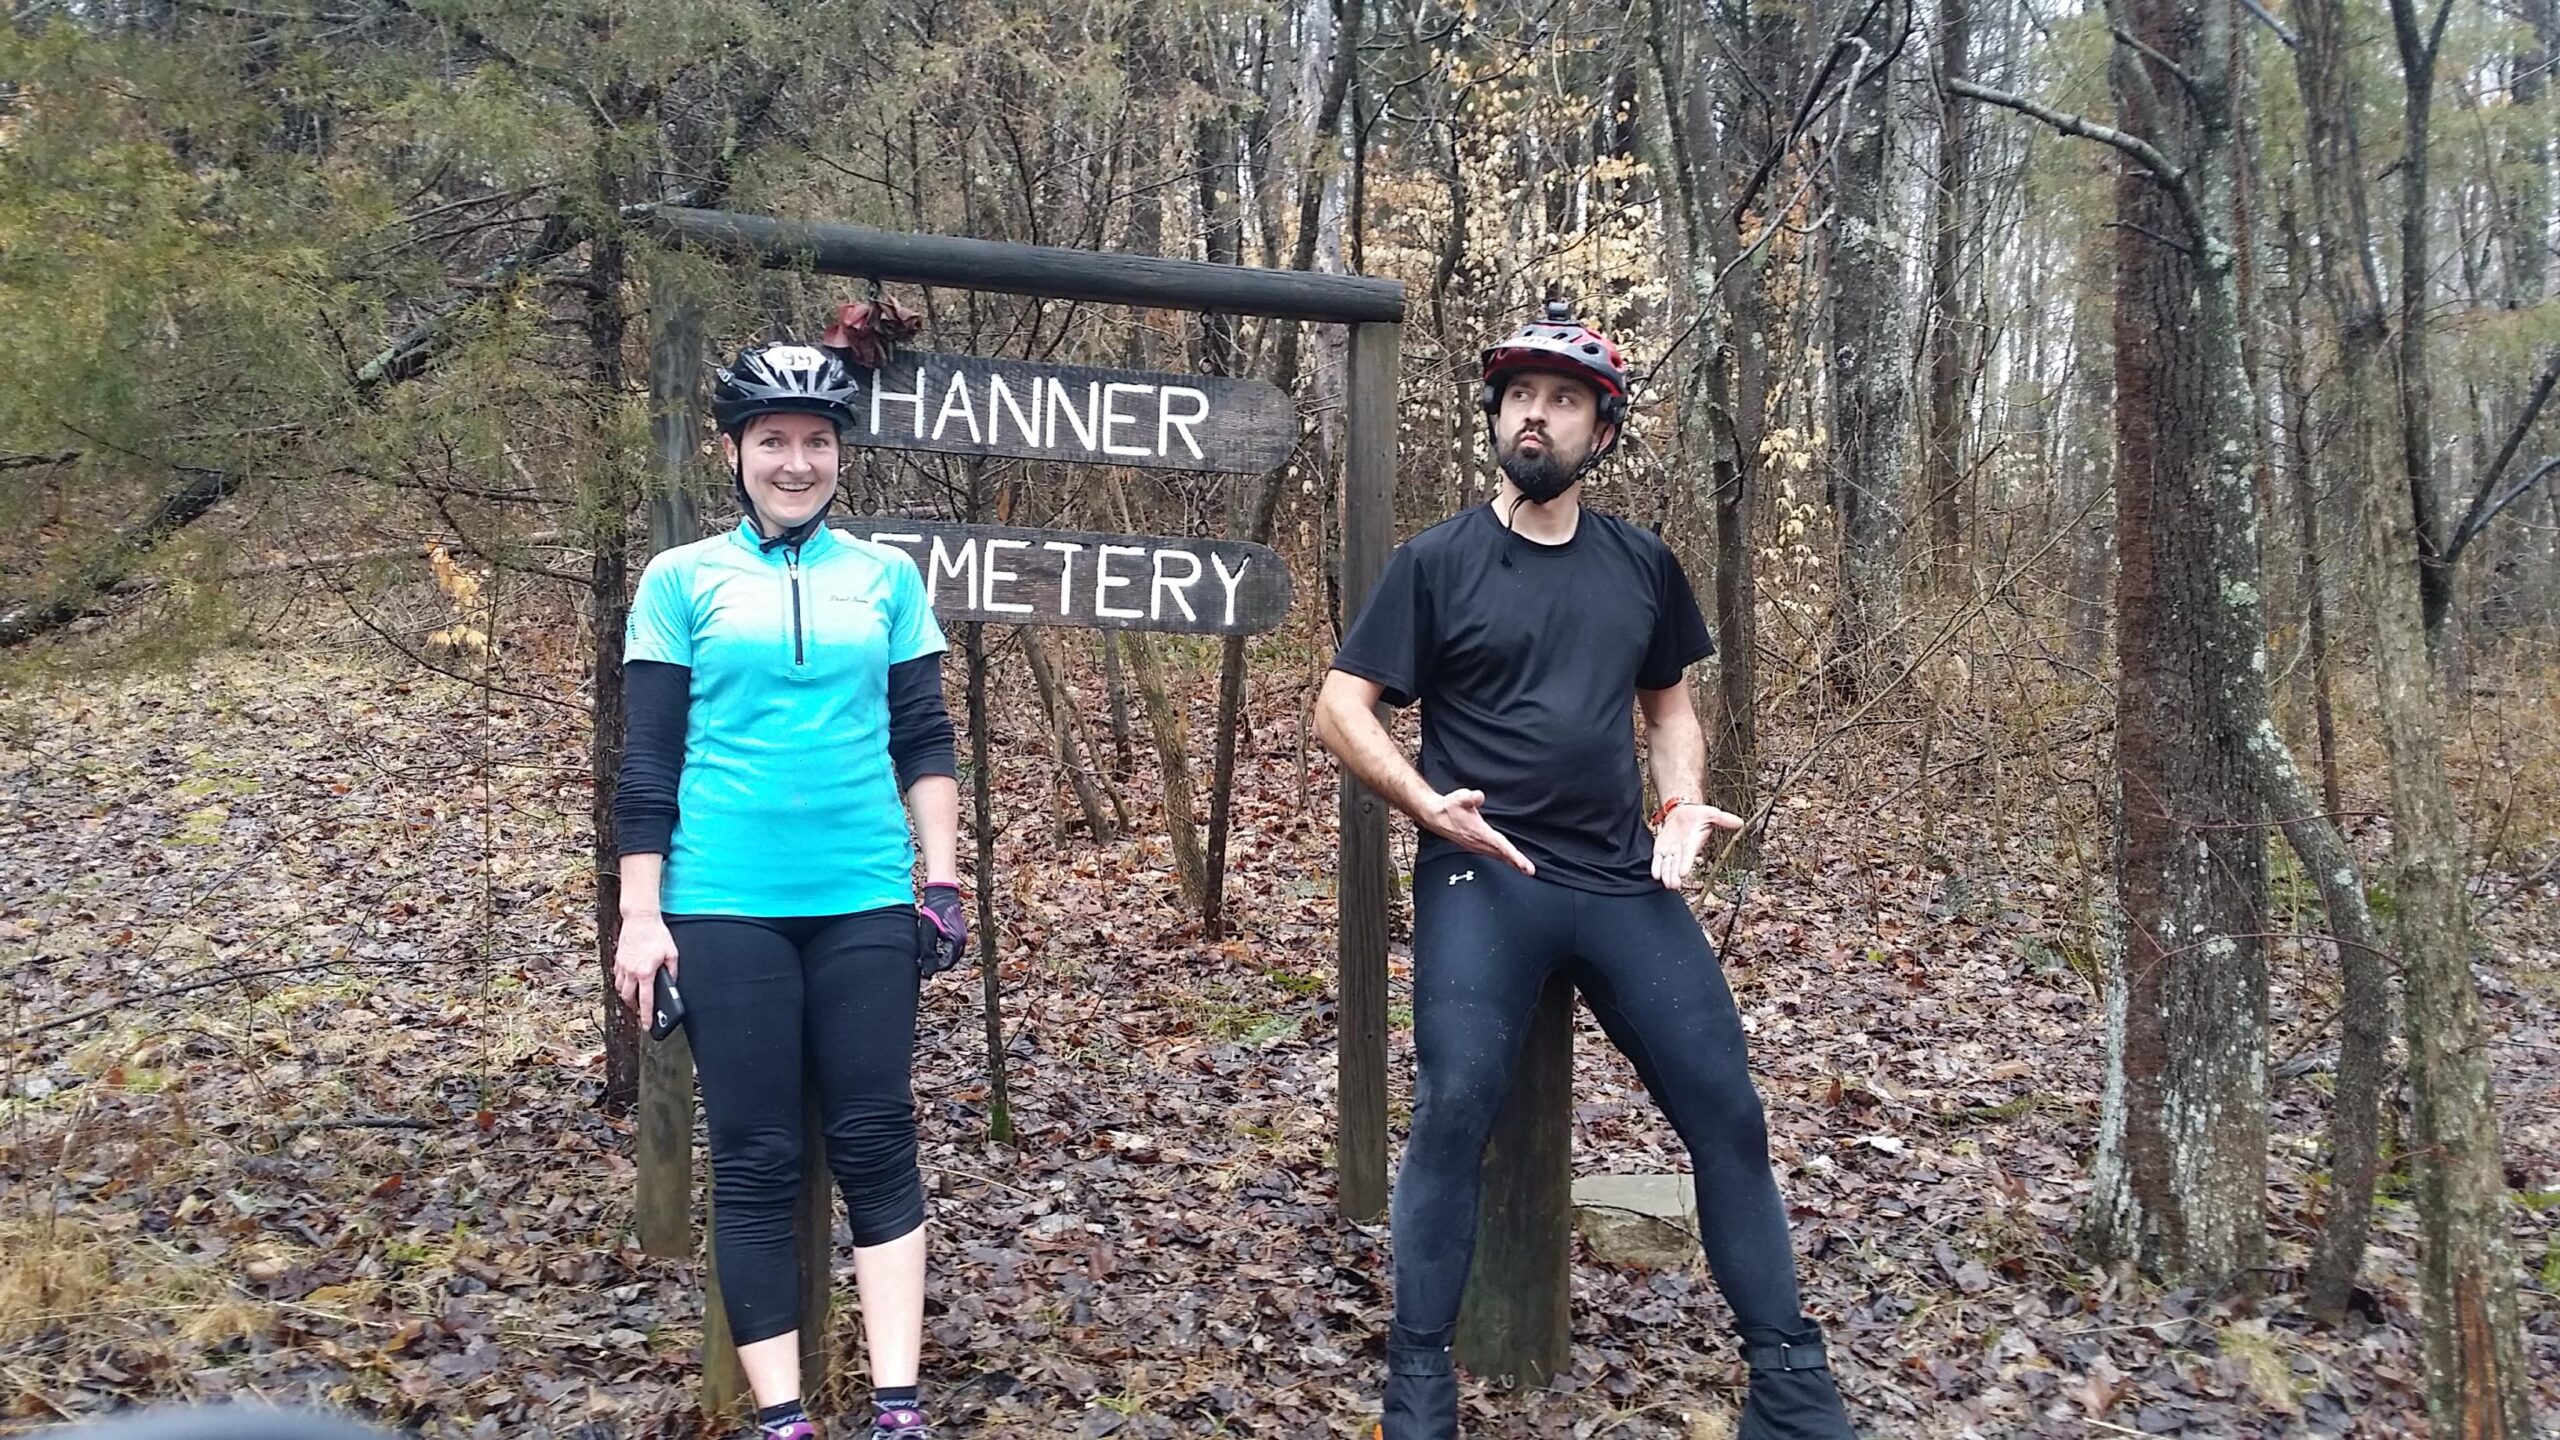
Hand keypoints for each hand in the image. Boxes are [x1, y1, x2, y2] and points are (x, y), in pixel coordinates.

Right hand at [614, 912, 679, 1032]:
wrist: (640, 918)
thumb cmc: (657, 934)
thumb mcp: (672, 954)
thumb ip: (673, 972)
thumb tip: (672, 984)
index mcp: (646, 972)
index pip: (646, 1001)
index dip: (646, 1016)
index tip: (647, 1026)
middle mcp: (631, 972)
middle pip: (629, 998)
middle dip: (634, 1008)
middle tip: (640, 1011)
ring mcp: (622, 966)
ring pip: (620, 989)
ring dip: (627, 996)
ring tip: (635, 997)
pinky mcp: (618, 960)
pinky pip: (617, 977)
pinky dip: (622, 983)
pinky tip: (629, 982)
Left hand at [916, 882, 967, 976]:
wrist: (943, 893)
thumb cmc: (934, 910)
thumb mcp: (927, 931)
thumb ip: (927, 952)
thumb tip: (926, 970)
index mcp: (956, 941)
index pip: (946, 964)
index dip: (933, 968)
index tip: (922, 969)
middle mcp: (962, 941)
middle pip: (950, 962)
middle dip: (936, 965)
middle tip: (922, 966)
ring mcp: (963, 937)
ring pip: (952, 956)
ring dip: (940, 959)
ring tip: (926, 959)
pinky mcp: (960, 934)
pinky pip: (953, 949)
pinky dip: (944, 953)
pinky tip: (933, 951)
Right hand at [1420, 789, 1534, 875]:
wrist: (1435, 816)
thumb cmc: (1449, 807)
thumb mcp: (1460, 798)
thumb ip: (1470, 797)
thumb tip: (1478, 796)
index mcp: (1479, 833)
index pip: (1500, 846)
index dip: (1513, 855)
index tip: (1524, 864)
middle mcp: (1479, 842)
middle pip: (1501, 855)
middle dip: (1516, 863)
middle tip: (1530, 871)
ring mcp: (1476, 845)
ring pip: (1497, 856)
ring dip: (1511, 862)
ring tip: (1524, 868)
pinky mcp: (1475, 845)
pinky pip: (1493, 854)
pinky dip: (1503, 858)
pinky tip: (1508, 859)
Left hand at [1651, 802, 1744, 888]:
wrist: (1682, 812)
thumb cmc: (1698, 815)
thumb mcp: (1711, 814)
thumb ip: (1723, 819)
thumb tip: (1740, 823)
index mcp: (1692, 844)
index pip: (1689, 855)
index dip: (1686, 863)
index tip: (1683, 873)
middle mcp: (1681, 851)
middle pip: (1677, 865)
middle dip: (1674, 875)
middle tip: (1674, 885)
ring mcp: (1671, 851)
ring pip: (1667, 865)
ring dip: (1666, 874)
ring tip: (1665, 883)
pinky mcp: (1660, 849)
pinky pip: (1657, 860)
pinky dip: (1656, 867)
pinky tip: (1655, 875)